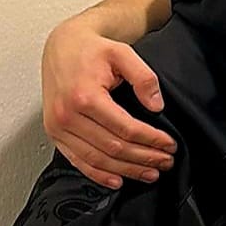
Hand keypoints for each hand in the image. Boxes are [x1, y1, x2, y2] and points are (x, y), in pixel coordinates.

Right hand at [42, 21, 175, 188]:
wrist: (62, 46)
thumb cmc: (90, 50)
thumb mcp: (122, 53)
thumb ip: (143, 77)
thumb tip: (156, 105)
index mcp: (84, 96)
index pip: (126, 129)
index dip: (151, 140)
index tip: (170, 145)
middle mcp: (67, 115)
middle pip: (114, 148)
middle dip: (144, 158)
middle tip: (166, 161)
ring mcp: (58, 127)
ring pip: (98, 159)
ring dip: (127, 170)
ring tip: (150, 173)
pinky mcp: (55, 133)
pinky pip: (78, 161)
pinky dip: (99, 174)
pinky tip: (118, 180)